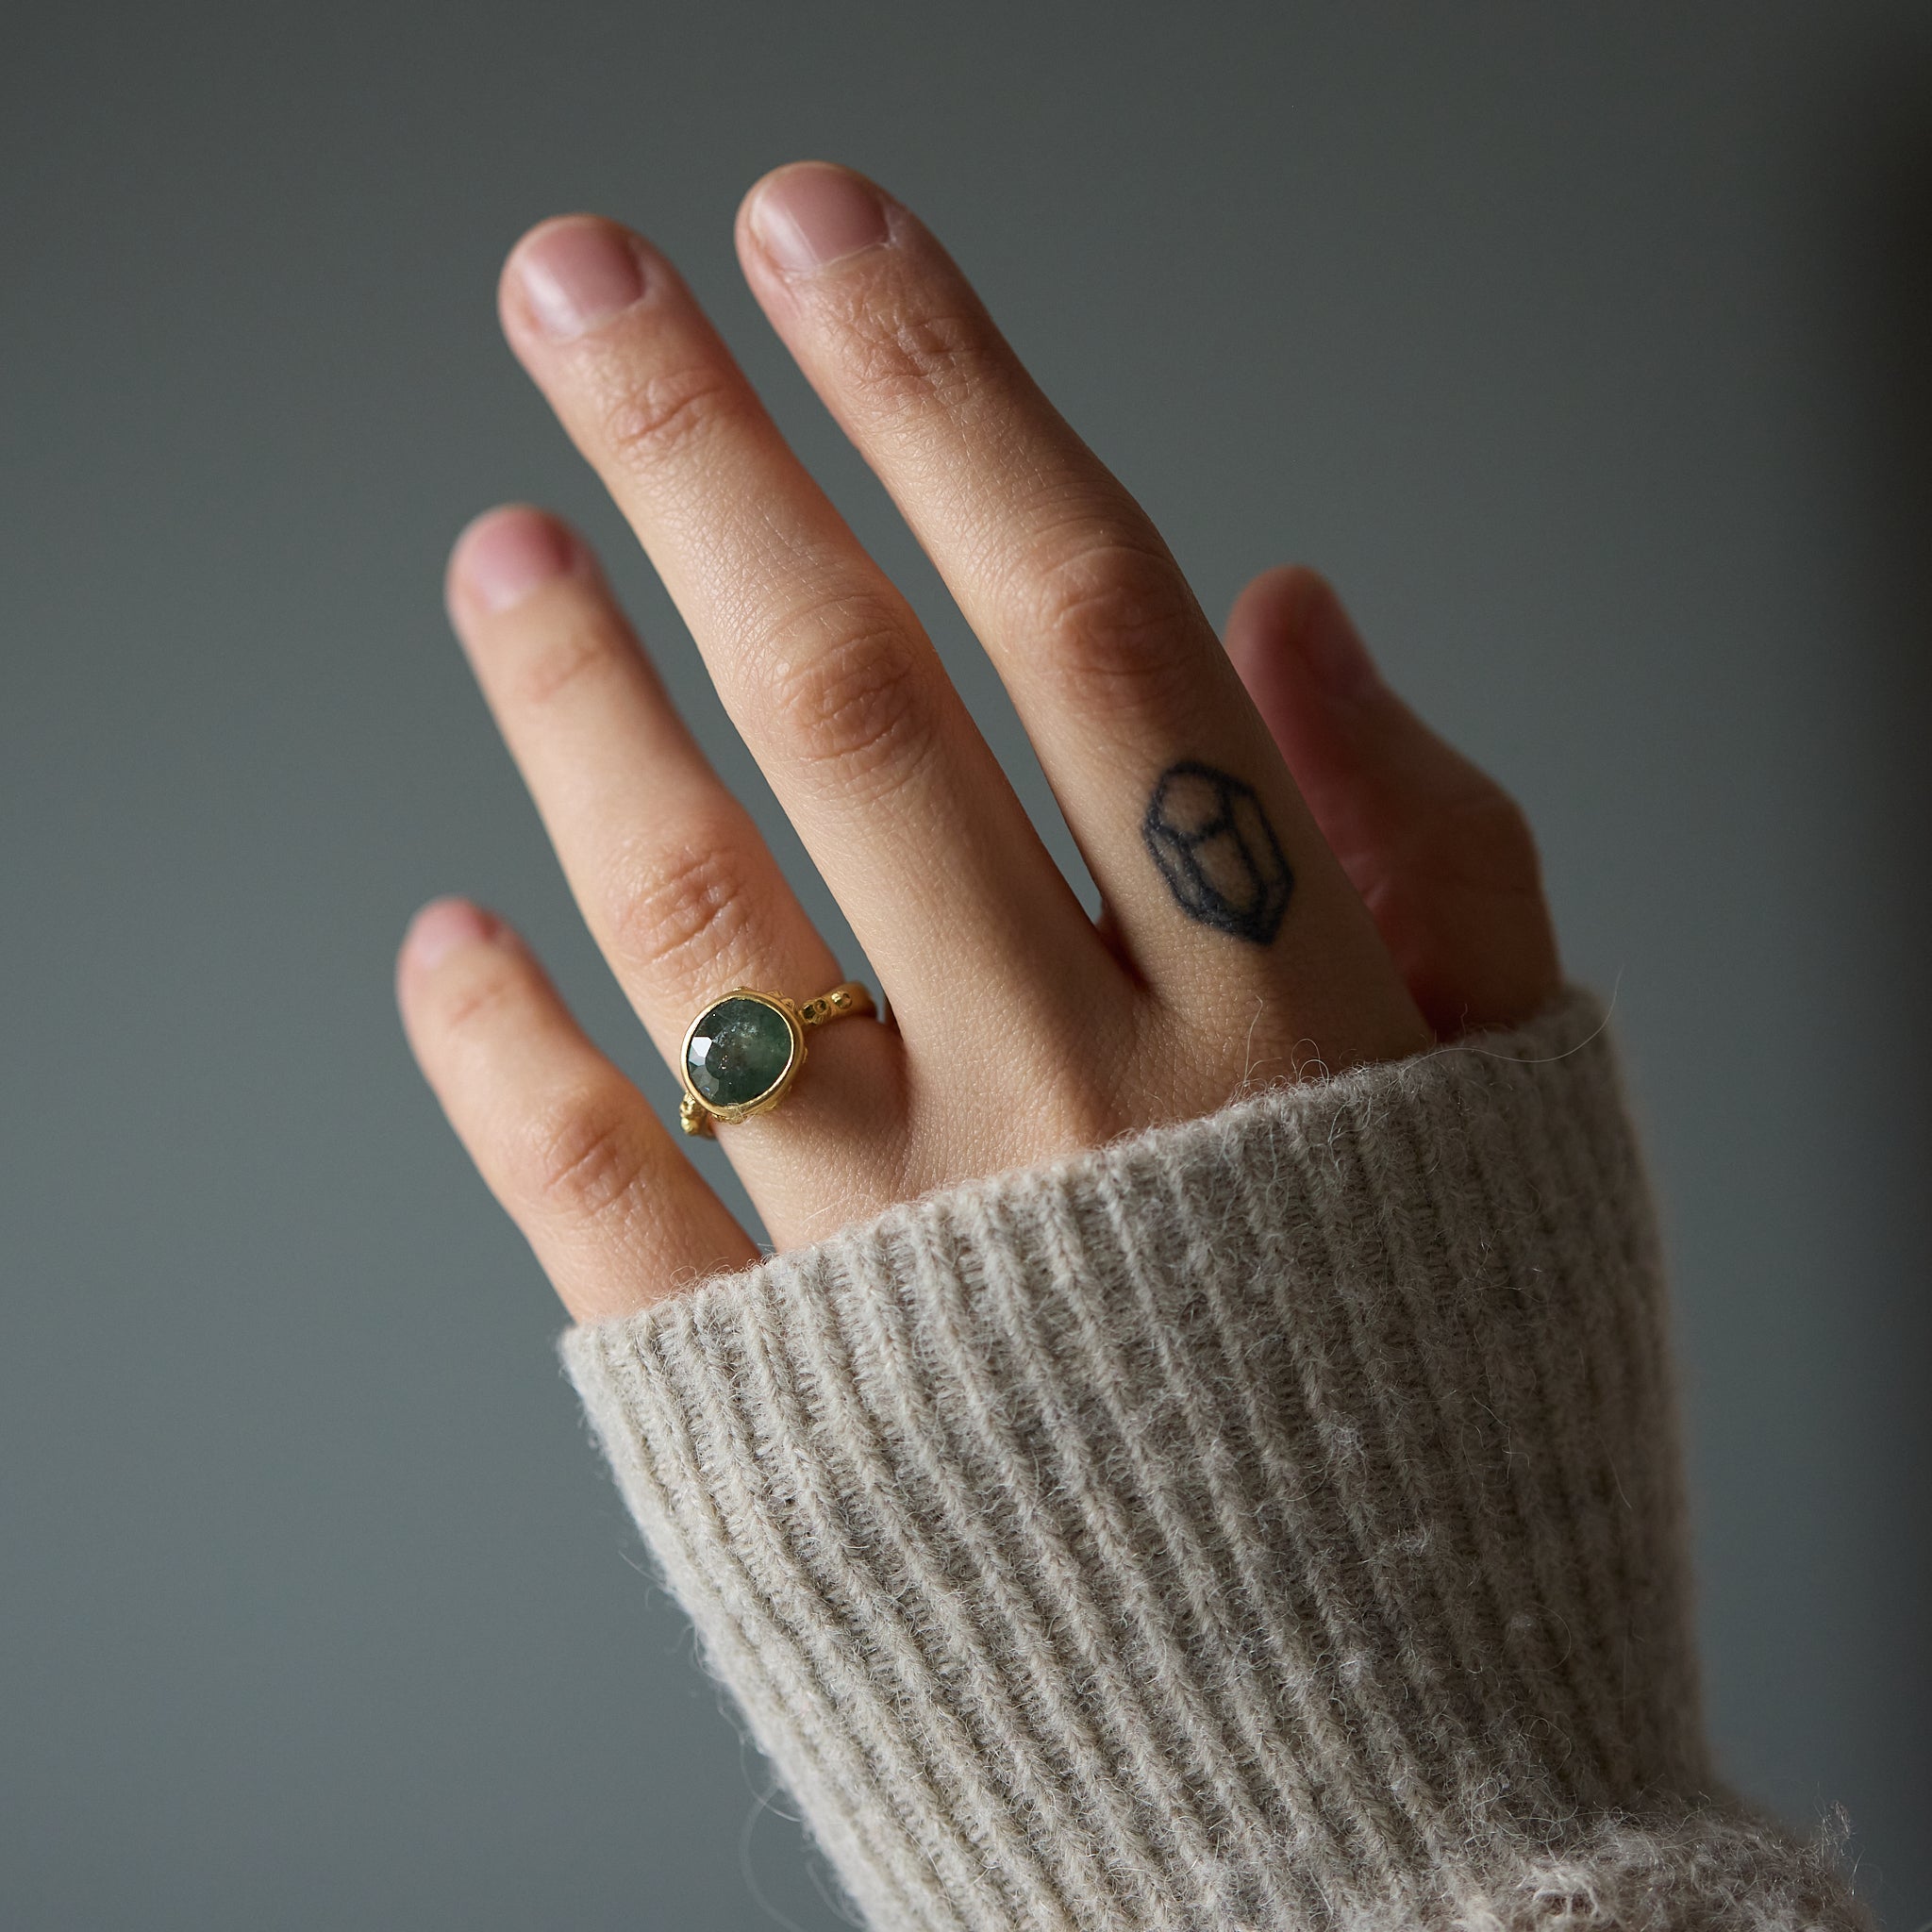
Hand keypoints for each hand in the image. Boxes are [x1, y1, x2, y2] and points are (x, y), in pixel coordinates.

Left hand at [396, 163, 1559, 1323]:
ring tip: (500, 546)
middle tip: (579, 283)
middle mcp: (1083, 1101)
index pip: (1089, 614)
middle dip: (709, 460)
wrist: (1378, 1810)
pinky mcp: (775, 1412)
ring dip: (578, 709)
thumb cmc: (1465, 1427)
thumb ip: (1432, 843)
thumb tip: (1285, 604)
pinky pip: (607, 1202)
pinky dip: (505, 1059)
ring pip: (705, 922)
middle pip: (860, 705)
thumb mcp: (1531, 1110)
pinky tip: (448, 931)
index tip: (824, 230)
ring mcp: (910, 1260)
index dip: (949, 396)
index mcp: (1286, 1005)